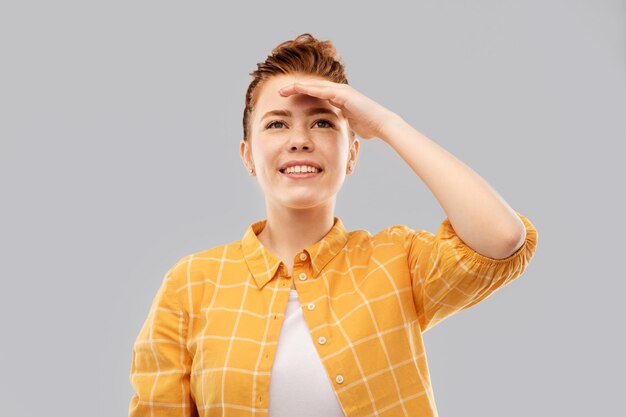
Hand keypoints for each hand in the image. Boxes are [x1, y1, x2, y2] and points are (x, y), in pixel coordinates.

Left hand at [278, 79, 399, 139]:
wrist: (381, 124)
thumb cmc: (368, 127)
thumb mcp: (349, 124)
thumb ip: (341, 122)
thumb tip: (335, 129)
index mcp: (338, 98)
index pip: (316, 94)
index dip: (301, 95)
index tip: (287, 100)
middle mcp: (339, 92)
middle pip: (312, 87)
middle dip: (295, 88)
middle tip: (280, 92)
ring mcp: (341, 91)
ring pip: (315, 86)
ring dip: (298, 86)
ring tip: (283, 89)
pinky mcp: (343, 93)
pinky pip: (322, 90)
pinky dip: (309, 89)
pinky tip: (297, 88)